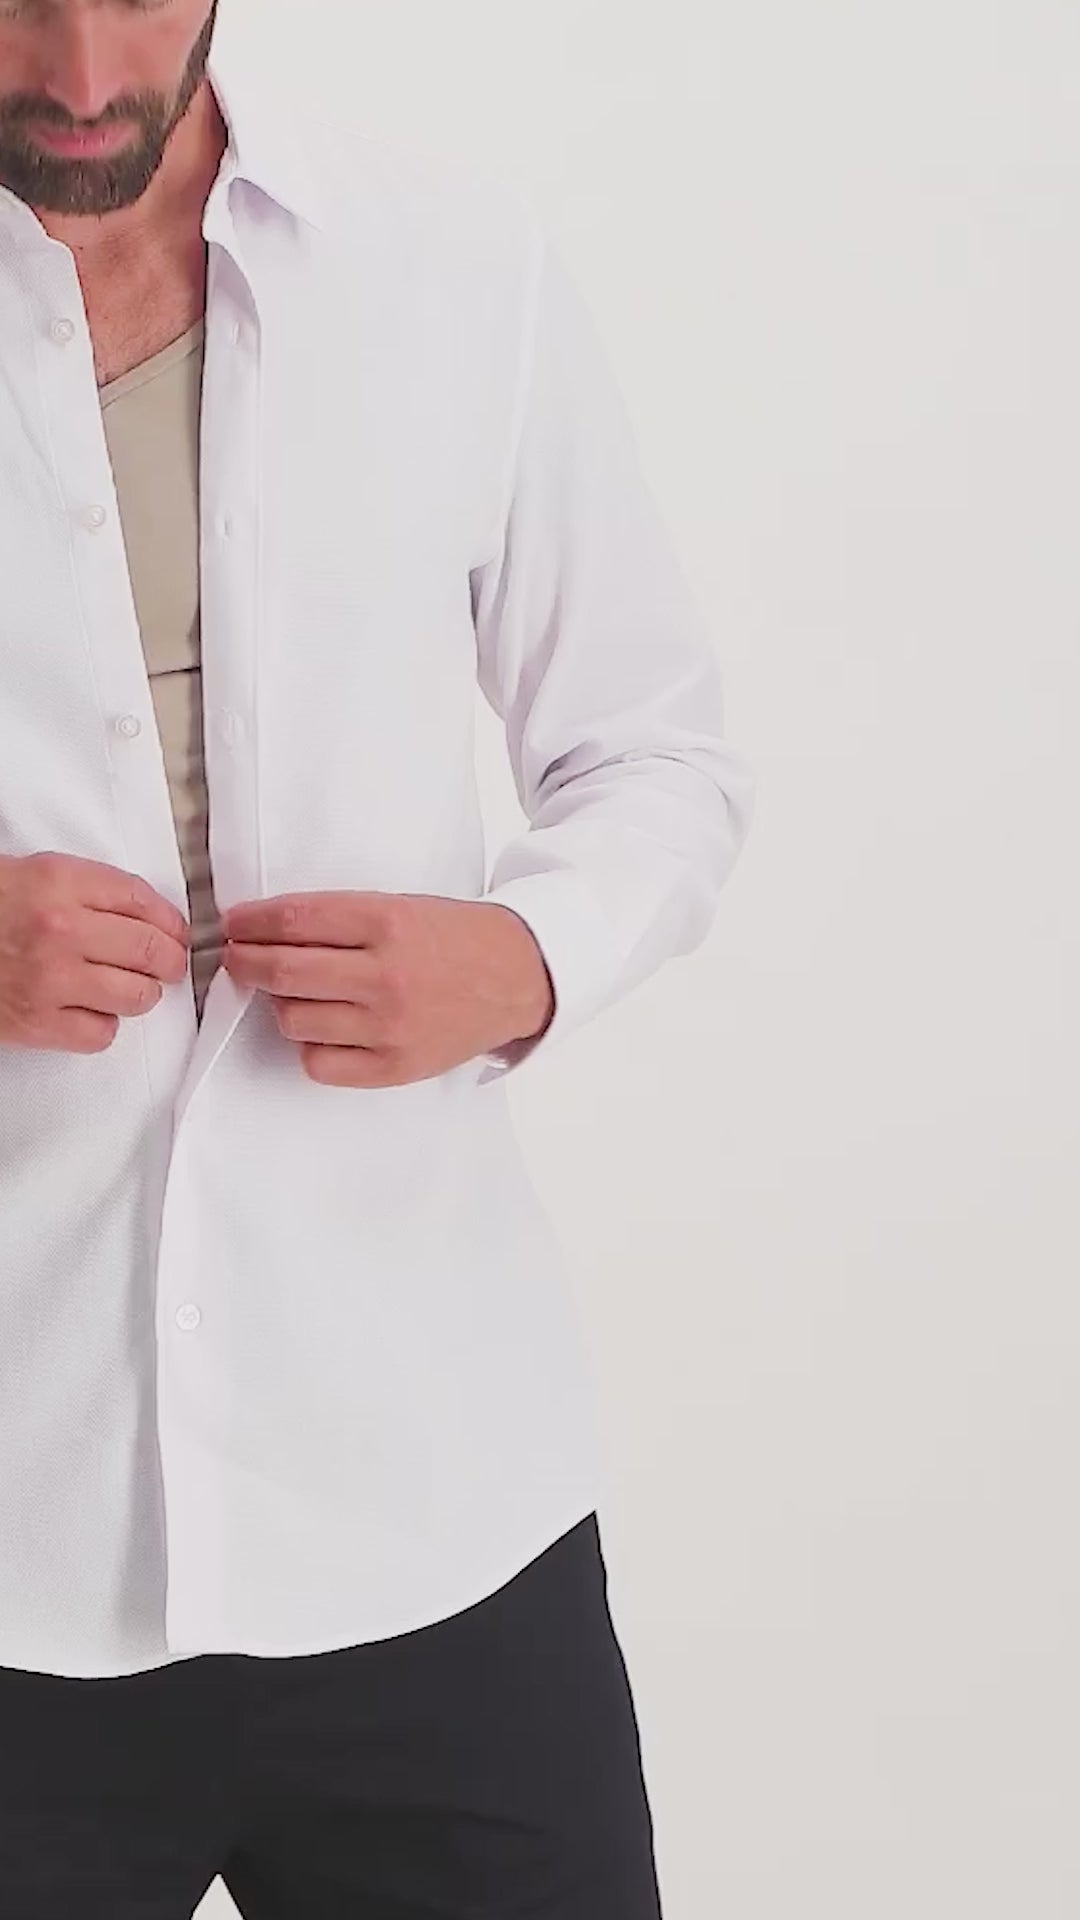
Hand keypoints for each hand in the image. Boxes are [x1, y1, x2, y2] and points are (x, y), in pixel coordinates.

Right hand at [0, 851, 190, 1054]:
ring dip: (140, 994)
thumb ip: (93, 889)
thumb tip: (153, 916)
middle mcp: (61, 930)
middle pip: (151, 951)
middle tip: (165, 965)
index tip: (174, 932)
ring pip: (137, 997)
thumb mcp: (36, 874)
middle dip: (168, 961)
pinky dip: (102, 1025)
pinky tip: (87, 1009)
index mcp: (60, 882)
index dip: (170, 922)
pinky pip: (101, 1033)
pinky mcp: (37, 1023)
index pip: (144, 902)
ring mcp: (50, 980)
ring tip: (125, 987)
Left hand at [221, 890, 554, 1086]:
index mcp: (386, 922)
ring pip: (293, 1020)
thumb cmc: (452, 937)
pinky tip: (323, 1028)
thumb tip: (263, 932)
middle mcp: (385, 975)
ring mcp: (389, 1026)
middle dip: (244, 963)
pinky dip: (309, 1045)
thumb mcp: (399, 906)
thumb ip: (337, 920)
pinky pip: (318, 1063)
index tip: (234, 925)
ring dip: (279, 1004)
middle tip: (236, 959)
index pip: (293, 921)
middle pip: (282, 973)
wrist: (516, 977)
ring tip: (292, 994)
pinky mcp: (394, 1066)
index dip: (250, 923)